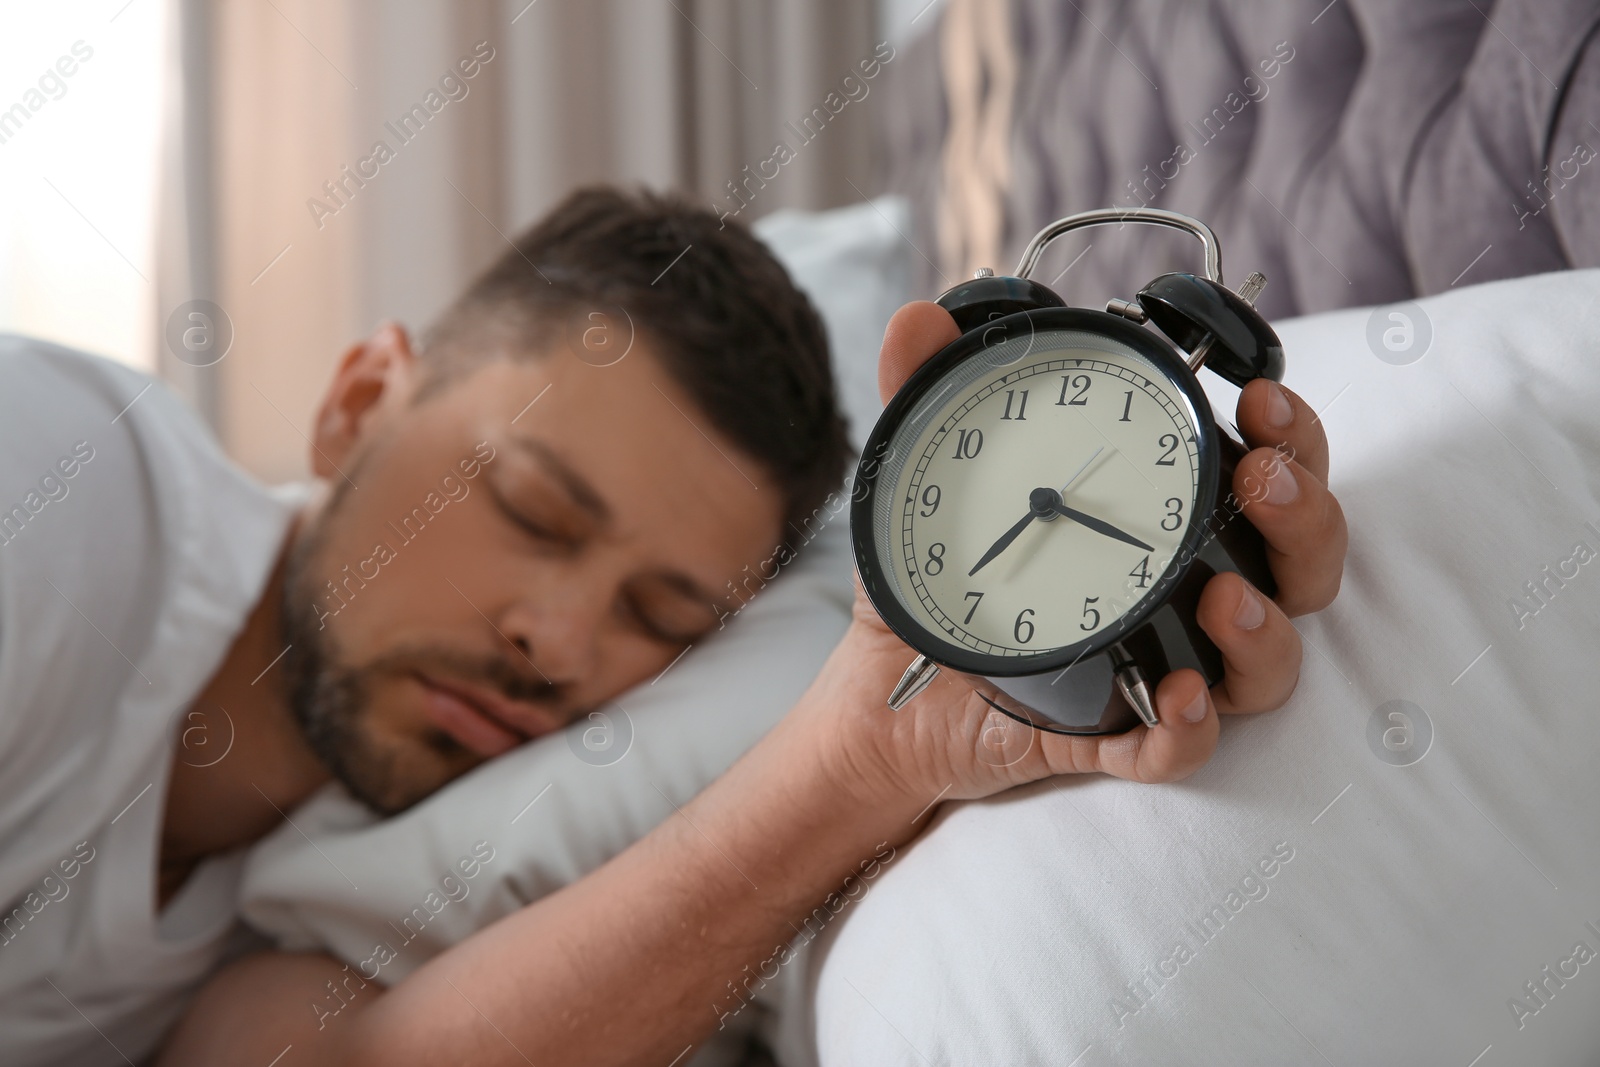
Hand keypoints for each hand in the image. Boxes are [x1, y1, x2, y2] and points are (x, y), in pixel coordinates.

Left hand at [814, 301, 1345, 811]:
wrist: (887, 689)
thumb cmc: (940, 575)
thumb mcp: (933, 480)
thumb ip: (930, 393)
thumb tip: (915, 316)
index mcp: (1171, 518)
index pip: (1271, 472)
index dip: (1292, 437)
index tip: (1263, 396)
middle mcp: (1190, 589)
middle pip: (1302, 562)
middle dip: (1306, 516)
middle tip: (1262, 479)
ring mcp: (1166, 663)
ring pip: (1269, 663)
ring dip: (1264, 628)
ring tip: (1224, 598)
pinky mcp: (1121, 733)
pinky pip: (1184, 746)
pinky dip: (1190, 727)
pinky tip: (1178, 697)